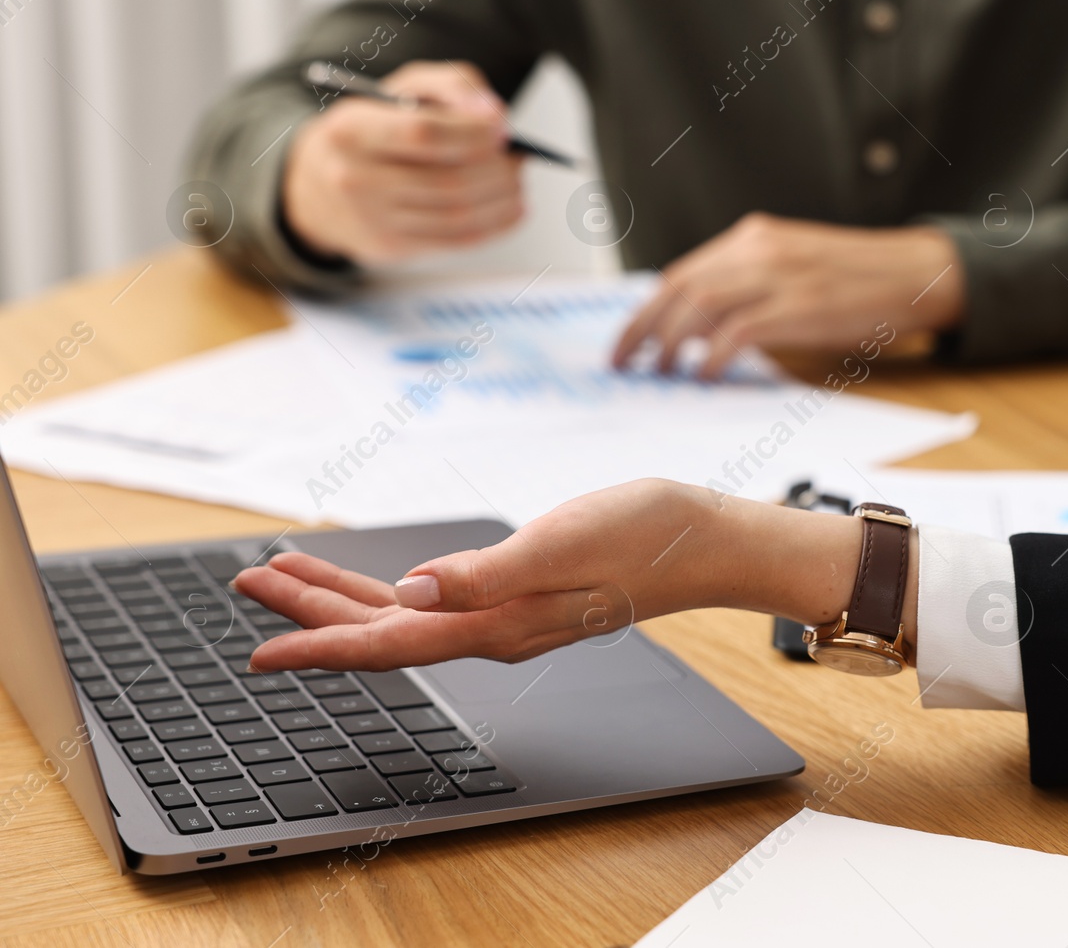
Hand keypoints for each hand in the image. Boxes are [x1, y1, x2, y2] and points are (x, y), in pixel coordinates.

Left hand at [235, 479, 914, 672]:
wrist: (706, 539)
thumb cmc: (646, 534)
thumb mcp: (564, 541)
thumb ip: (486, 574)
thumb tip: (411, 592)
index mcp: (499, 622)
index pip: (390, 643)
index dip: (319, 644)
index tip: (260, 647)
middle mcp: (494, 627)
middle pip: (382, 630)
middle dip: (311, 612)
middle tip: (249, 586)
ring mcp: (506, 612)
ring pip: (403, 614)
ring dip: (341, 596)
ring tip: (287, 573)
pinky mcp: (519, 591)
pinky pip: (435, 598)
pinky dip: (392, 586)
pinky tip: (377, 576)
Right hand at [281, 60, 525, 262]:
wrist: (318, 186)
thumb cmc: (373, 129)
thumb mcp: (402, 89)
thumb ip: (452, 85)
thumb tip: (494, 112)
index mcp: (353, 129)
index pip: (423, 134)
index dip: (473, 133)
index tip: (502, 128)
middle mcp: (356, 178)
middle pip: (447, 181)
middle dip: (497, 169)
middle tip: (517, 157)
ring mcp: (373, 219)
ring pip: (457, 215)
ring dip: (502, 198)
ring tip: (517, 180)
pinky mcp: (392, 247)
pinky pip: (456, 240)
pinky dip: (495, 225)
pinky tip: (511, 208)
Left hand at [611, 213, 964, 378]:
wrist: (916, 273)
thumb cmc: (856, 279)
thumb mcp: (793, 267)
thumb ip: (747, 285)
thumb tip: (697, 329)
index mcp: (753, 236)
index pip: (681, 273)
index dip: (646, 310)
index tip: (627, 342)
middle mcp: (759, 248)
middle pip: (679, 287)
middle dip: (643, 328)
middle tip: (626, 363)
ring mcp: (780, 274)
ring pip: (699, 305)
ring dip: (671, 342)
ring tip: (661, 371)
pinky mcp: (801, 304)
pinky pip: (739, 330)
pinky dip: (714, 354)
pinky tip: (707, 375)